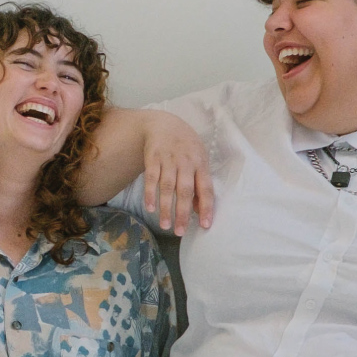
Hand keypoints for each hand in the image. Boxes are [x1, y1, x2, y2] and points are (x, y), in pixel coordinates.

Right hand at [136, 111, 214, 233]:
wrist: (164, 124)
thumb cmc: (186, 147)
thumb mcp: (198, 161)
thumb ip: (199, 184)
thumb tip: (198, 209)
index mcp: (200, 164)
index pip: (206, 189)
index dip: (206, 207)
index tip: (205, 225)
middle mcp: (186, 163)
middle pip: (185, 191)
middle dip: (183, 213)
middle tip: (180, 232)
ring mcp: (168, 160)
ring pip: (167, 187)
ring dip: (165, 207)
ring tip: (165, 225)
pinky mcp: (152, 158)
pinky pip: (151, 178)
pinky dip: (150, 194)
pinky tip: (150, 208)